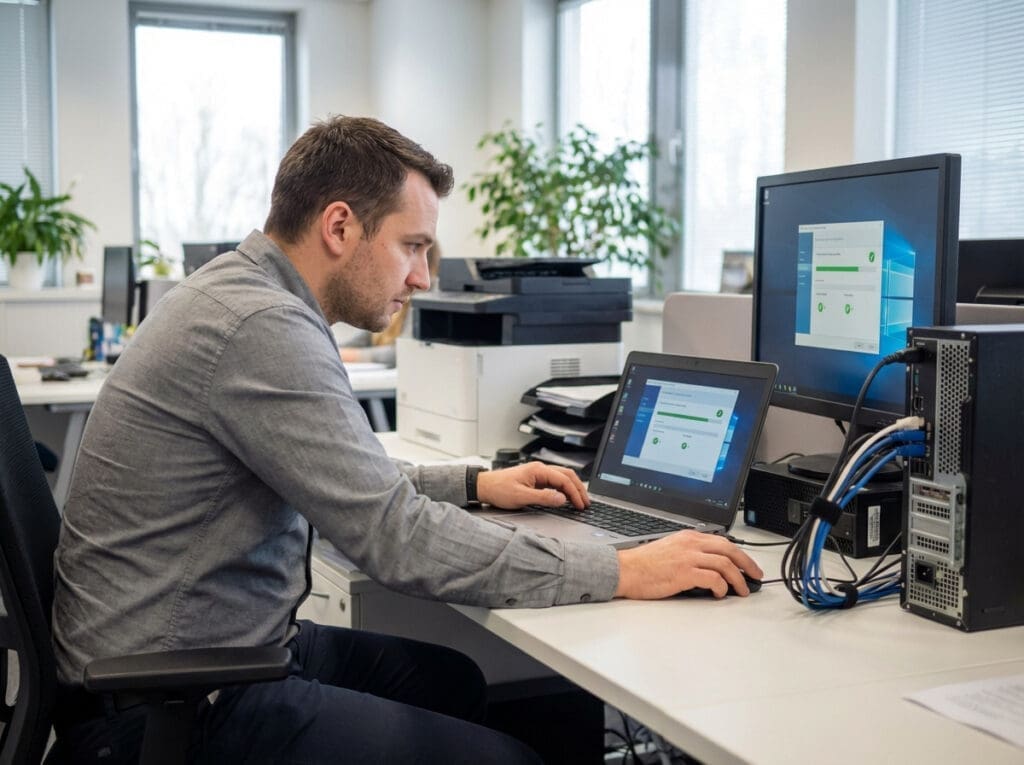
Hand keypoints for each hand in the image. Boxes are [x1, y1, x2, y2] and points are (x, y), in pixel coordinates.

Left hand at [475, 461, 588, 509]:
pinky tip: (566, 497)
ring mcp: (537, 474)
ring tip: (580, 500)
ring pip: (561, 478)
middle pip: (567, 475)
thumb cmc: (498, 489)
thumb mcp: (521, 497)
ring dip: (572, 488)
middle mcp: (540, 469)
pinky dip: (563, 489)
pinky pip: (554, 482)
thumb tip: (562, 499)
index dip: (575, 493)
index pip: (564, 480)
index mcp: (538, 470)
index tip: (580, 505)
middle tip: (586, 503)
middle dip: (579, 488)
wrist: (483, 486)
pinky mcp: (534, 479)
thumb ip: (543, 497)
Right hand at [614, 530, 762, 599]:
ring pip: (724, 564)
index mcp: (688, 537)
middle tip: (755, 576)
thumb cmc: (643, 565)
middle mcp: (690, 544)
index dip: (739, 554)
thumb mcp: (670, 549)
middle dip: (747, 564)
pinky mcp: (684, 573)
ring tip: (741, 590)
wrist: (624, 570)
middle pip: (729, 549)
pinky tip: (720, 593)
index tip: (747, 565)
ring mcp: (688, 557)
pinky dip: (721, 587)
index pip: (722, 541)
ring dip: (738, 579)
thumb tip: (710, 567)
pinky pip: (713, 578)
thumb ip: (689, 552)